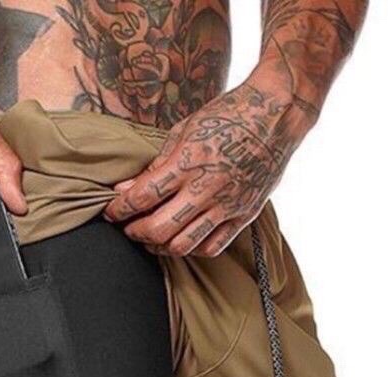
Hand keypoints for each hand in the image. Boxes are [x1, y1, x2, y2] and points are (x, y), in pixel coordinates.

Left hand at [103, 77, 309, 257]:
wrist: (277, 115)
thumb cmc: (228, 116)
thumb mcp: (185, 129)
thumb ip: (156, 164)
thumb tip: (126, 189)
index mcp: (188, 162)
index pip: (142, 196)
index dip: (119, 209)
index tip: (110, 212)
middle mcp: (206, 188)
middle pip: (159, 229)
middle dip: (135, 232)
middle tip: (127, 228)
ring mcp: (227, 206)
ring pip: (184, 245)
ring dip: (160, 247)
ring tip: (151, 239)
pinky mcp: (244, 215)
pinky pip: (212, 247)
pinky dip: (192, 249)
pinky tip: (182, 240)